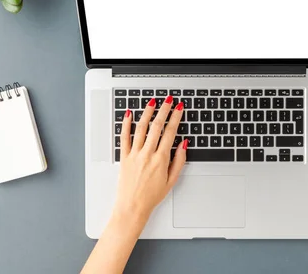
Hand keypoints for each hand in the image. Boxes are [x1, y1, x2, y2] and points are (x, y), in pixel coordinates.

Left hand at [81, 96, 187, 273]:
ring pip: (141, 128)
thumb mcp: (172, 180)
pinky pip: (124, 137)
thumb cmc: (152, 196)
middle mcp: (147, 154)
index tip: (179, 108)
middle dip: (164, 110)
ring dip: (147, 113)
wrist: (132, 207)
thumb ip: (179, 161)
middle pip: (157, 126)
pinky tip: (129, 114)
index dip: (176, 117)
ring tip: (152, 102)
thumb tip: (183, 144)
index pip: (170, 132)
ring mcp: (134, 155)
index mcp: (161, 159)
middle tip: (168, 100)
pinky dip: (126, 124)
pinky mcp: (124, 157)